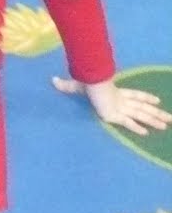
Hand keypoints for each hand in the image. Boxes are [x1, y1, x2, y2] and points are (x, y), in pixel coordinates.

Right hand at [53, 75, 170, 134]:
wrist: (91, 83)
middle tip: (170, 118)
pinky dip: (138, 127)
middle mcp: (122, 100)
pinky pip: (129, 122)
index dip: (145, 97)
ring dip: (155, 120)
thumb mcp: (76, 85)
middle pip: (143, 107)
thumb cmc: (86, 82)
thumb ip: (66, 85)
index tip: (157, 100)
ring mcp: (121, 107)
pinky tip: (148, 133)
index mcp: (116, 92)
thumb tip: (52, 80)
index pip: (134, 95)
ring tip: (168, 125)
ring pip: (141, 115)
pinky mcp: (116, 114)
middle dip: (157, 113)